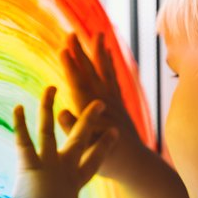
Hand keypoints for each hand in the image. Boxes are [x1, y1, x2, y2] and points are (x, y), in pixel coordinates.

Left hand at [11, 86, 116, 197]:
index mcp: (75, 183)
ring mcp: (48, 163)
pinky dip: (19, 124)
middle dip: (89, 120)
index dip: (105, 146)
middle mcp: (64, 168)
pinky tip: (17, 107)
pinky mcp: (30, 163)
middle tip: (97, 103)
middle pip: (80, 139)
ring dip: (48, 108)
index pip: (95, 161)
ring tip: (50, 88)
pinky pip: (23, 140)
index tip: (115, 131)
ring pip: (49, 130)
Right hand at [58, 32, 147, 182]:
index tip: (63, 49)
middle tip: (70, 33)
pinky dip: (110, 64)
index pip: (79, 84)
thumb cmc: (108, 160)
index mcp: (93, 112)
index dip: (71, 67)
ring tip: (99, 34)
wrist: (136, 163)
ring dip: (100, 52)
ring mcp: (114, 101)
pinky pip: (114, 78)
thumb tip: (60, 112)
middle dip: (80, 53)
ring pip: (105, 71)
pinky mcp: (120, 103)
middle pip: (90, 72)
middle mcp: (105, 102)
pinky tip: (108, 54)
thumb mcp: (86, 149)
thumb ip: (73, 129)